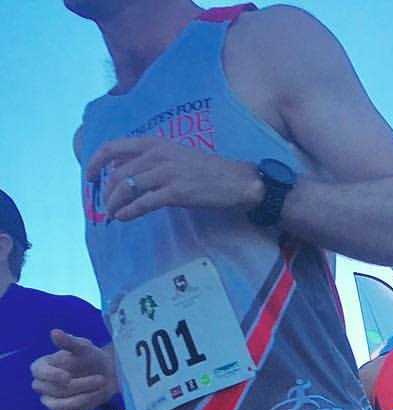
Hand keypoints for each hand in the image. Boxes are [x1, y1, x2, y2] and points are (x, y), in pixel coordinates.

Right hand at [32, 331, 116, 409]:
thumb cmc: (92, 358)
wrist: (108, 374)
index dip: (51, 376)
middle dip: (78, 386)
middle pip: (52, 391)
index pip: (38, 372)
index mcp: (43, 366)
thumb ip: (70, 342)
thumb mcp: (84, 347)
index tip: (67, 377)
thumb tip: (55, 333)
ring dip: (81, 400)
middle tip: (100, 379)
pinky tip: (86, 406)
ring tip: (100, 390)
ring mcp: (51, 400)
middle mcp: (43, 385)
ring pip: (57, 406)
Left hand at [86, 136, 262, 222]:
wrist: (235, 180)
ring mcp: (166, 173)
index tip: (89, 177)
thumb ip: (150, 160)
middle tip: (105, 204)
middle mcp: (157, 155)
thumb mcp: (175, 155)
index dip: (95, 163)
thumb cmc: (206, 169)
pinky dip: (129, 211)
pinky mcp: (176, 192)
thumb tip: (126, 172)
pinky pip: (144, 203)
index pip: (113, 148)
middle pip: (118, 173)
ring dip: (115, 204)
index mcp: (154, 142)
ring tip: (112, 214)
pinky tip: (123, 217)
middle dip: (106, 192)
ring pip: (128, 188)